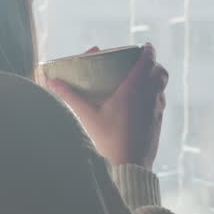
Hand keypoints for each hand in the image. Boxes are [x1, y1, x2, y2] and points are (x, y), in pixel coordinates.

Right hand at [45, 43, 167, 168]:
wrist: (130, 167)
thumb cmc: (109, 141)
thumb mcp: (87, 116)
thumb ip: (70, 96)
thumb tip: (51, 81)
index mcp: (134, 89)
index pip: (148, 60)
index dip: (148, 50)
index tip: (143, 46)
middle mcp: (150, 96)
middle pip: (160, 71)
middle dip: (153, 64)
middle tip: (141, 63)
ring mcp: (157, 110)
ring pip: (162, 87)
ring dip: (155, 79)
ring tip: (141, 80)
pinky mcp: (158, 122)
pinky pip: (160, 102)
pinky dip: (154, 96)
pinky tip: (142, 103)